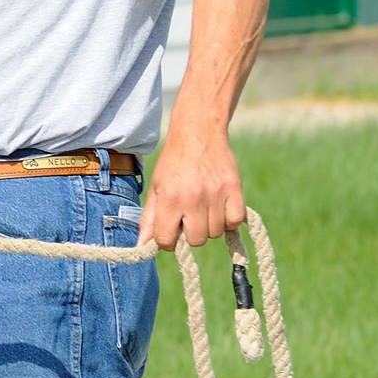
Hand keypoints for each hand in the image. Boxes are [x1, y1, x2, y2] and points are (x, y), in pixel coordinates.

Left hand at [138, 126, 245, 252]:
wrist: (198, 132)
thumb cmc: (174, 162)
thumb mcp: (156, 186)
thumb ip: (149, 218)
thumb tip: (142, 245)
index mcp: (169, 198)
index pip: (166, 240)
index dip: (167, 240)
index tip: (171, 230)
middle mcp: (192, 198)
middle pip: (196, 240)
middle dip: (191, 232)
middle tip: (189, 215)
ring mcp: (215, 194)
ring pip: (215, 233)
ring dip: (210, 225)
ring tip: (204, 205)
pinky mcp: (234, 189)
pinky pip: (234, 222)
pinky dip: (228, 219)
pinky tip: (220, 206)